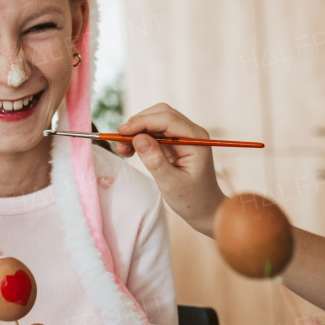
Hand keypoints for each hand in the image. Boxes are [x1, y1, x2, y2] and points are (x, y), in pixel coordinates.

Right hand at [113, 104, 224, 235]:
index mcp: (196, 139)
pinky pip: (153, 133)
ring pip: (154, 121)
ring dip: (136, 131)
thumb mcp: (172, 184)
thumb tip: (138, 139)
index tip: (122, 132)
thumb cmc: (193, 200)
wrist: (204, 210)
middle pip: (160, 114)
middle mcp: (190, 133)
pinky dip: (139, 138)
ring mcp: (182, 136)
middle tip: (120, 142)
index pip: (168, 119)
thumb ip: (156, 161)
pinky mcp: (173, 143)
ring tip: (122, 149)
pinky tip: (128, 150)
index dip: (143, 122)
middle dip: (138, 124)